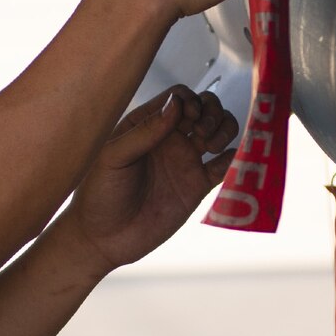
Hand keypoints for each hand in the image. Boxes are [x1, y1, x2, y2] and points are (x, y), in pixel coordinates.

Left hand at [56, 87, 239, 273]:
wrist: (104, 238)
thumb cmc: (99, 193)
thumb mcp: (113, 157)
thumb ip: (144, 131)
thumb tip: (175, 104)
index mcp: (147, 125)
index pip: (179, 97)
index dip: (190, 101)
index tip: (187, 118)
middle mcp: (169, 139)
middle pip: (205, 108)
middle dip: (212, 112)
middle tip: (201, 134)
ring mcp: (185, 161)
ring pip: (219, 131)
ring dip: (225, 129)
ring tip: (212, 147)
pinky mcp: (197, 186)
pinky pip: (224, 166)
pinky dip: (235, 158)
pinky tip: (229, 160)